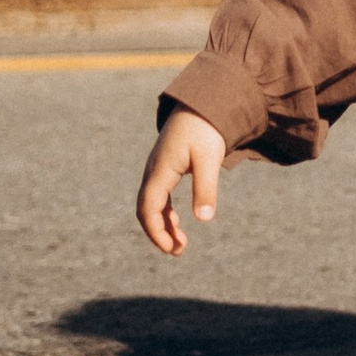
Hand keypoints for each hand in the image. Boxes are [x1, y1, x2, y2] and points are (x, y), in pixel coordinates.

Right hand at [137, 107, 226, 255]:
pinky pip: (159, 196)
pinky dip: (166, 212)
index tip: (172, 248)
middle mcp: (153, 171)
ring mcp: (157, 169)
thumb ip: (206, 189)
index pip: (149, 208)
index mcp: (160, 170)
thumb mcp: (210, 159)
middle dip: (158, 233)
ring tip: (181, 243)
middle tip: (178, 251)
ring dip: (163, 224)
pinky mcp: (165, 168)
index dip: (157, 232)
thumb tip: (204, 220)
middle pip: (146, 209)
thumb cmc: (206, 130)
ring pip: (152, 204)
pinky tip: (179, 222)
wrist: (201, 104)